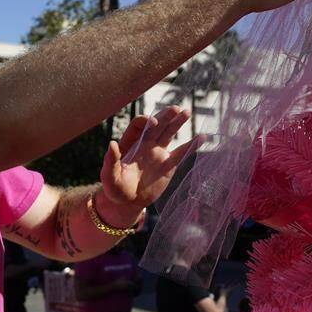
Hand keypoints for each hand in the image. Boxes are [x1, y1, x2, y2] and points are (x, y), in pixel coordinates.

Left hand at [98, 106, 194, 225]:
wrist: (128, 202)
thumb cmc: (115, 188)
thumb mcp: (109, 176)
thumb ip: (111, 161)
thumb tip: (112, 144)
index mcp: (131, 143)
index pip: (138, 126)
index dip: (145, 123)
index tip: (152, 123)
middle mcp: (145, 144)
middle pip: (156, 125)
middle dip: (165, 116)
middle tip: (175, 108)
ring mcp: (158, 152)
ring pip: (169, 134)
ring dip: (177, 123)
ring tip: (186, 112)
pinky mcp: (168, 164)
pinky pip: (181, 153)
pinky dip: (191, 146)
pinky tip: (202, 137)